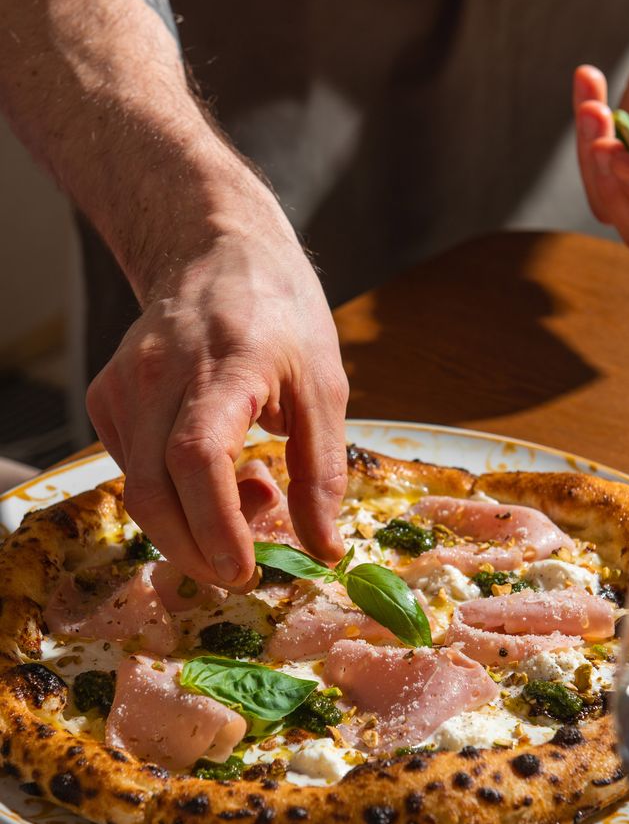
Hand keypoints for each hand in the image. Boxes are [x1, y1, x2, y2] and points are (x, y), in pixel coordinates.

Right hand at [87, 186, 348, 587]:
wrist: (215, 253)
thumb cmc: (281, 316)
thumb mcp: (325, 388)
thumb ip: (322, 473)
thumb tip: (325, 551)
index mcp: (224, 366)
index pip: (197, 459)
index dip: (215, 525)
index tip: (245, 570)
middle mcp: (159, 375)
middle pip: (153, 491)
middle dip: (195, 552)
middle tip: (242, 571)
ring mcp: (123, 385)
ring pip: (138, 489)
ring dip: (190, 522)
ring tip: (253, 490)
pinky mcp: (106, 396)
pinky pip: (132, 469)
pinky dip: (171, 494)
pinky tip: (216, 470)